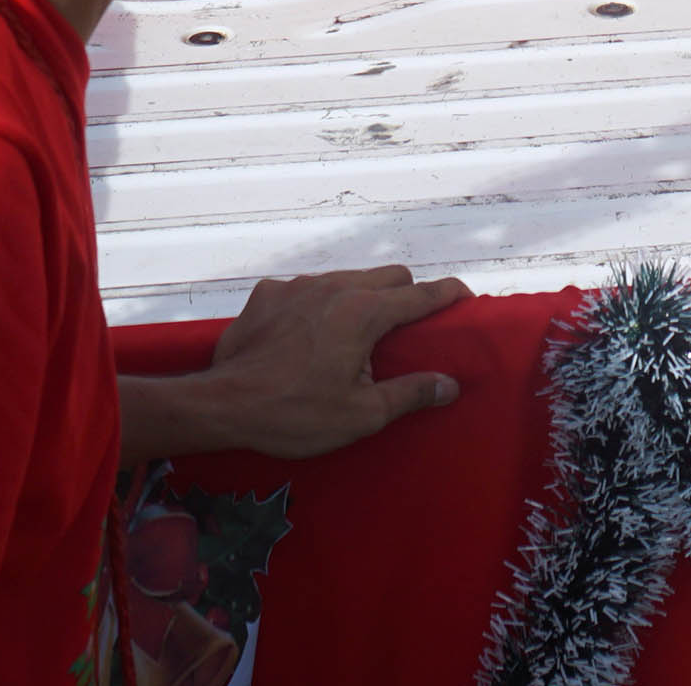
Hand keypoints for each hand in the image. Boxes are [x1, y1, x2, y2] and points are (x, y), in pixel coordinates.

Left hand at [141, 267, 467, 461]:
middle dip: (407, 295)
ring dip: (362, 297)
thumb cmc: (296, 414)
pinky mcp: (267, 293)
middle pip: (389, 276)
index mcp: (364, 312)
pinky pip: (307, 289)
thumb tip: (450, 384)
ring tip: (357, 335)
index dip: (450, 295)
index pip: (422, 295)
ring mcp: (297, 285)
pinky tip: (308, 337)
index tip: (466, 299)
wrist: (223, 405)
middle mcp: (334, 286)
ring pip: (347, 277)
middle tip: (408, 330)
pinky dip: (319, 305)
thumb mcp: (361, 415)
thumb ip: (411, 393)